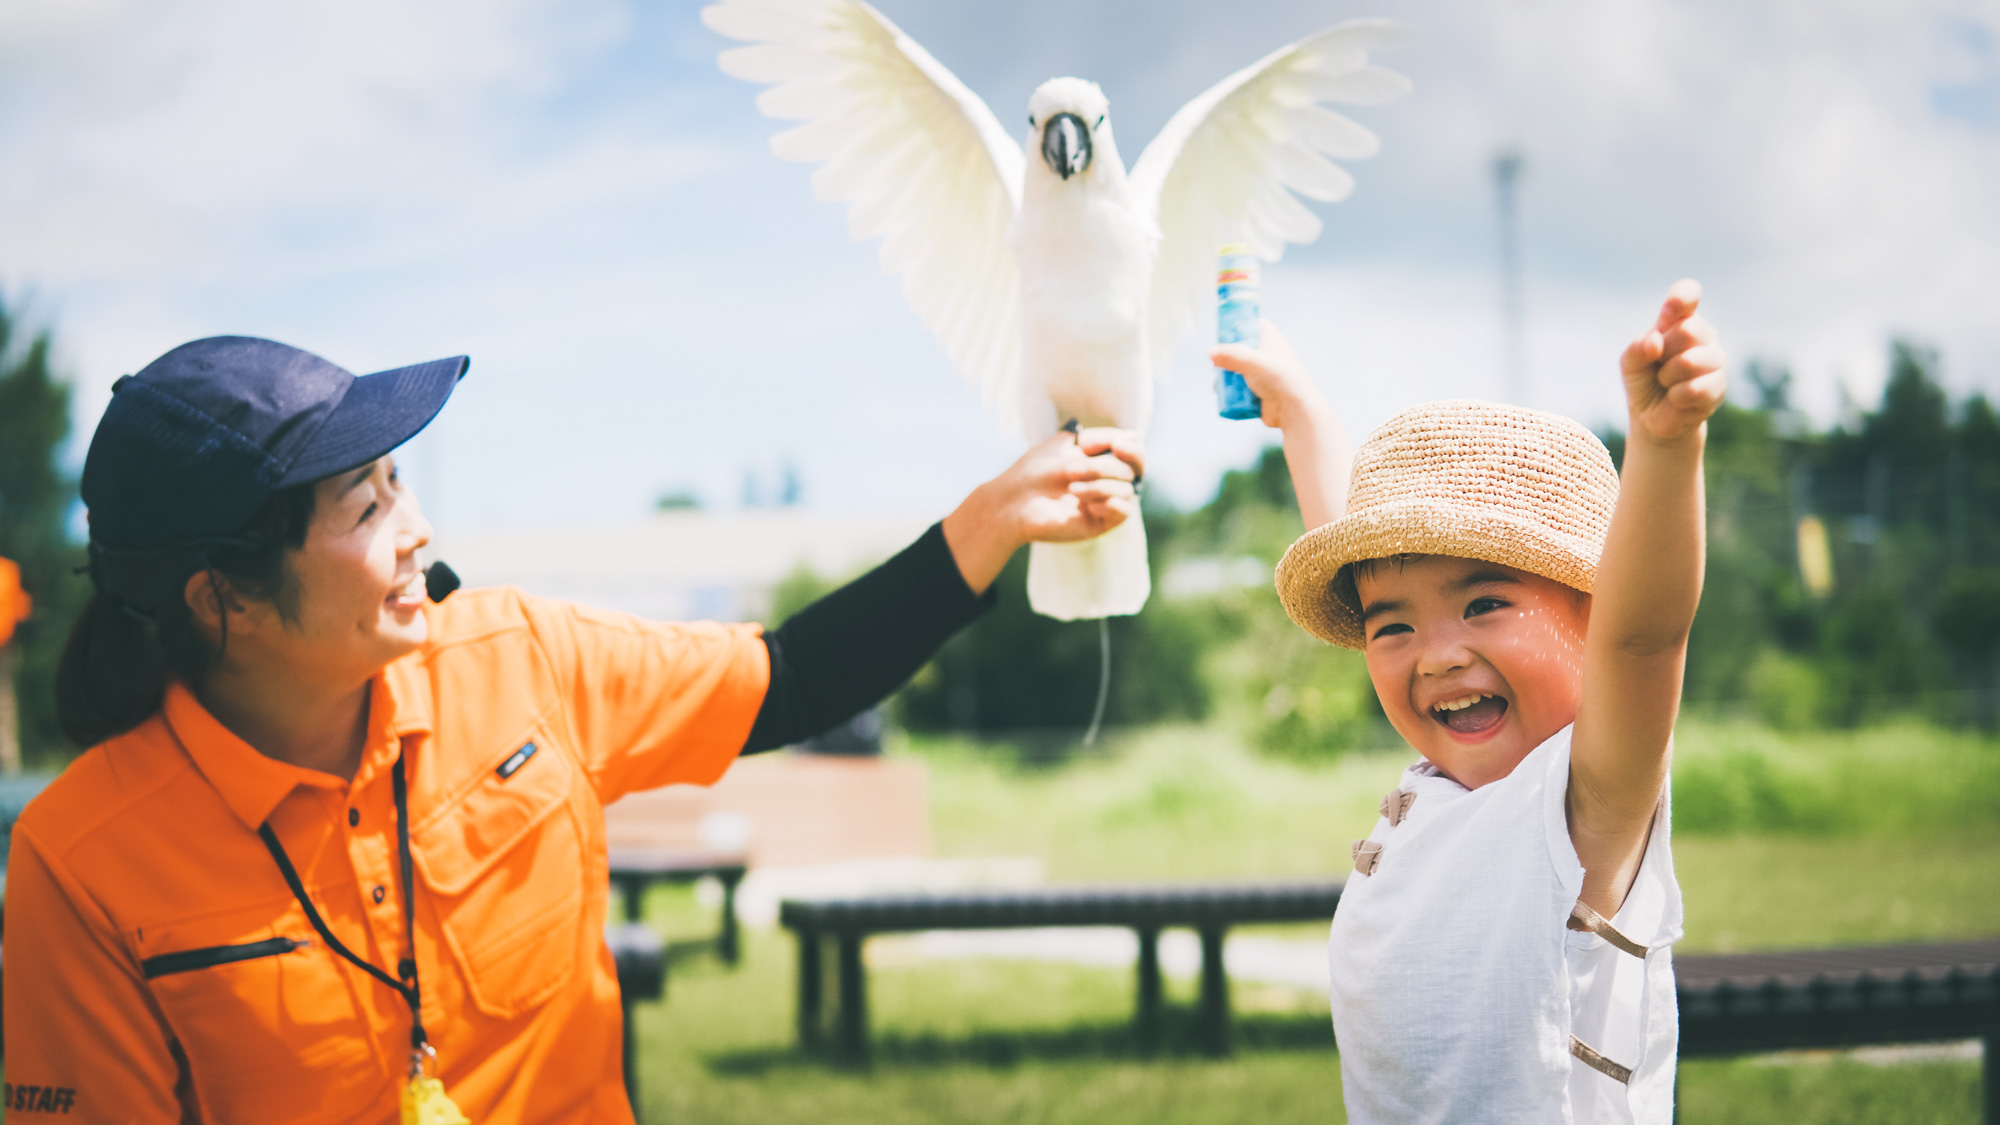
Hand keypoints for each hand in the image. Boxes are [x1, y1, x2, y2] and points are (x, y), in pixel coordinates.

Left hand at [941, 428, 1143, 594]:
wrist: (1015, 500)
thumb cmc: (1037, 469)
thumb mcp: (1068, 442)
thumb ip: (1102, 437)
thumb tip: (1133, 438)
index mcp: (1103, 461)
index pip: (1135, 455)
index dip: (1133, 450)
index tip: (1117, 445)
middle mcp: (1108, 482)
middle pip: (1131, 471)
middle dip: (1103, 467)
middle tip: (1072, 470)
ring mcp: (1105, 503)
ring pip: (1127, 490)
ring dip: (1099, 485)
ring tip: (1071, 488)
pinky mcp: (1100, 524)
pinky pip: (1123, 512)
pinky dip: (1108, 503)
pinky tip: (1085, 505)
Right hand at [1209, 320, 1326, 431]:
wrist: (1294, 411)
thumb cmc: (1279, 380)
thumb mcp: (1253, 362)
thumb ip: (1230, 355)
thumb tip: (1210, 353)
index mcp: (1271, 340)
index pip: (1255, 325)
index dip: (1240, 326)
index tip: (1225, 332)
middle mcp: (1266, 356)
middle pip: (1240, 349)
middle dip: (1226, 356)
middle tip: (1217, 361)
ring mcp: (1262, 375)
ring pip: (1236, 370)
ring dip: (1225, 376)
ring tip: (1219, 382)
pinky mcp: (1257, 392)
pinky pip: (1238, 388)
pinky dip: (1229, 390)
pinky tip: (1222, 394)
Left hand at [1621, 280, 1726, 441]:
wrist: (1652, 417)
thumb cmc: (1644, 380)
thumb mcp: (1630, 363)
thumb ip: (1637, 348)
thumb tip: (1656, 340)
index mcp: (1680, 320)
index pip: (1688, 294)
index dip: (1681, 298)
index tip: (1667, 313)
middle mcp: (1704, 335)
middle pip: (1687, 329)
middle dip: (1663, 352)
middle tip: (1659, 364)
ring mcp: (1716, 360)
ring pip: (1689, 361)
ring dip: (1667, 376)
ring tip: (1667, 382)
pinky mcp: (1719, 387)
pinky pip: (1693, 388)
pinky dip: (1675, 395)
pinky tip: (1677, 397)